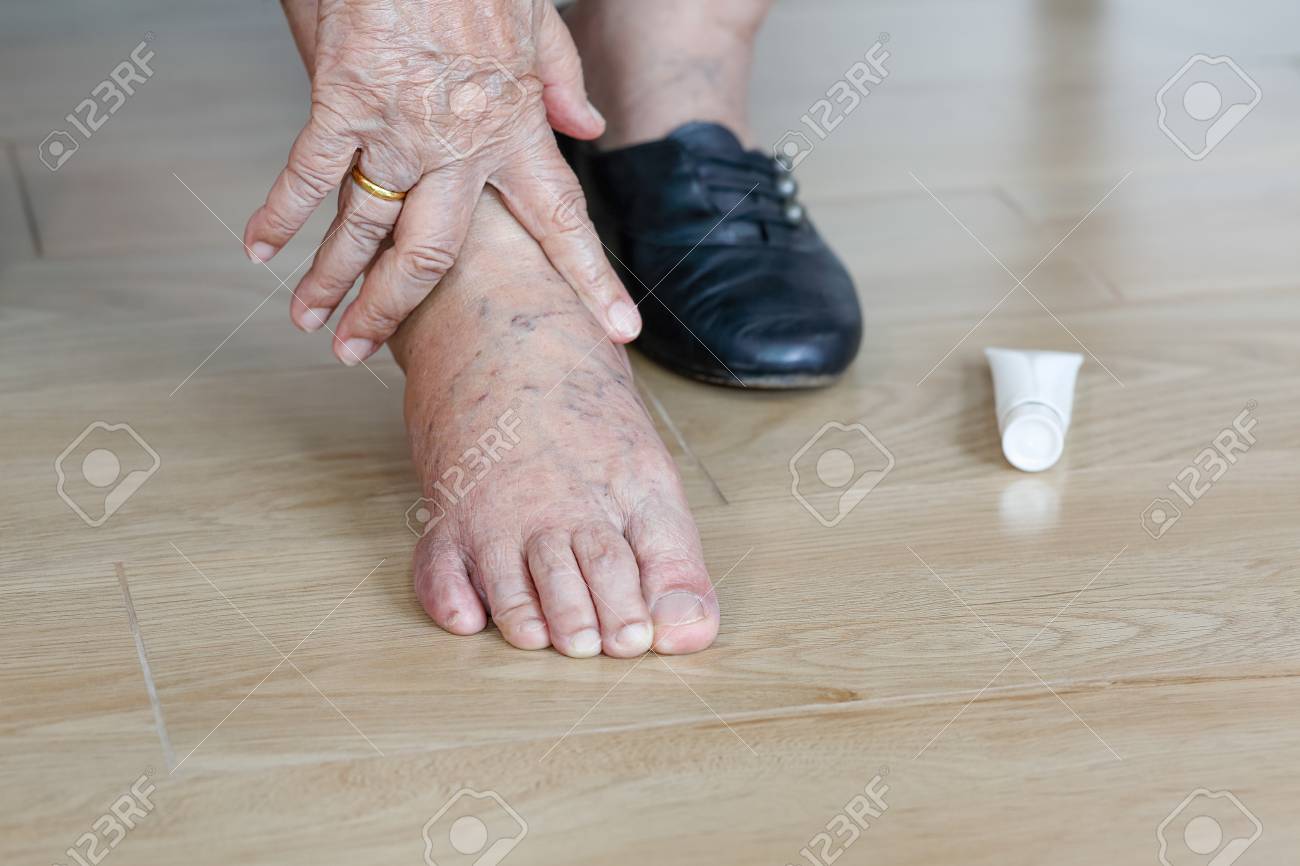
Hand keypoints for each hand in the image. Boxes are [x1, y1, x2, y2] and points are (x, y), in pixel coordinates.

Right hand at [242, 0, 640, 365]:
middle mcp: (459, 146)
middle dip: (392, 310)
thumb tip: (588, 125)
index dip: (591, 279)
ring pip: (366, 228)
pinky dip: (280, 213)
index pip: (562, 219)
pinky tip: (259, 249)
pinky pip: (309, 172)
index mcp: (516, 131)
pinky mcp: (345, 100)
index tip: (617, 331)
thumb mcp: (541, 22)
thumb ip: (562, 81)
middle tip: (361, 355)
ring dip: (332, 282)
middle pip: (430, 255)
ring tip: (312, 324)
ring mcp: (399, 128)